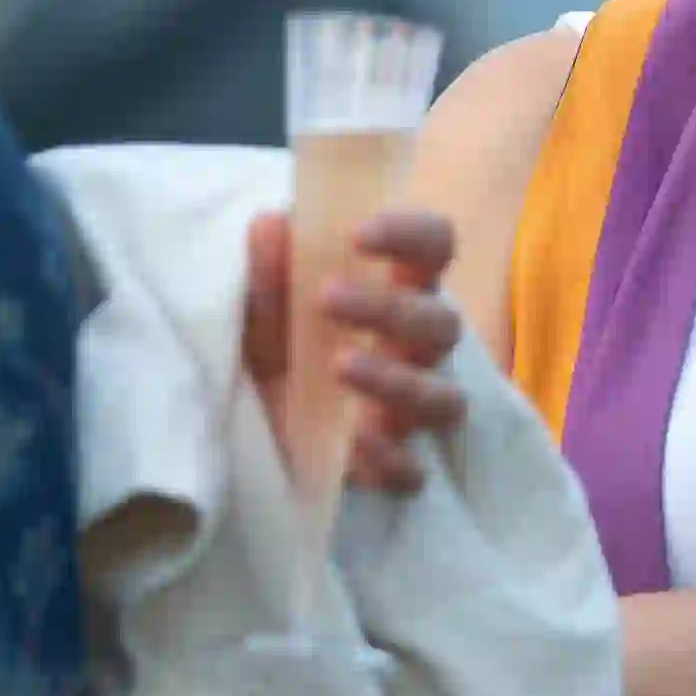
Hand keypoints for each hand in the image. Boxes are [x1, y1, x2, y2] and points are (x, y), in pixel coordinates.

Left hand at [239, 206, 466, 492]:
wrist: (249, 433)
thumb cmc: (277, 349)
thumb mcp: (262, 311)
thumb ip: (269, 275)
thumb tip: (270, 224)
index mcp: (399, 292)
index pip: (435, 249)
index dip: (412, 235)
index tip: (360, 235)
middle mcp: (417, 350)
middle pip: (443, 324)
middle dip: (390, 310)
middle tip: (327, 300)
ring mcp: (410, 412)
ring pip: (445, 400)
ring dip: (398, 381)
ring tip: (340, 367)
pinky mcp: (390, 466)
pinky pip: (414, 471)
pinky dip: (389, 458)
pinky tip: (352, 442)